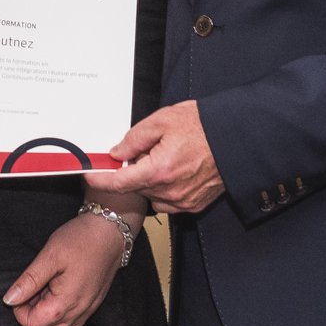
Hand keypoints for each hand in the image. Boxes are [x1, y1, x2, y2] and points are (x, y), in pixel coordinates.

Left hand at [3, 212, 125, 325]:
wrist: (111, 232)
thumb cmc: (81, 240)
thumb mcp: (49, 255)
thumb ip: (29, 281)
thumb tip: (9, 300)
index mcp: (65, 303)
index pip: (33, 325)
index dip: (19, 311)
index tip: (20, 290)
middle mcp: (78, 313)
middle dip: (31, 316)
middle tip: (30, 289)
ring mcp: (87, 311)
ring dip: (44, 316)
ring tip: (43, 288)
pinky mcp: (92, 305)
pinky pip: (71, 322)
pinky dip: (58, 314)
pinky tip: (56, 291)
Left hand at [84, 100, 224, 213]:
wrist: (236, 137)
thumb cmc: (204, 126)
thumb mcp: (162, 121)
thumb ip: (134, 139)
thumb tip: (117, 153)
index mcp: (158, 171)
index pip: (119, 183)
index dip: (100, 179)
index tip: (89, 174)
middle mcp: (169, 192)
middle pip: (135, 187)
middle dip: (133, 171)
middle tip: (144, 150)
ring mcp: (183, 201)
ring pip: (151, 195)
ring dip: (149, 180)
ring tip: (164, 158)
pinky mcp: (195, 204)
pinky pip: (169, 202)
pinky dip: (165, 189)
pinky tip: (175, 171)